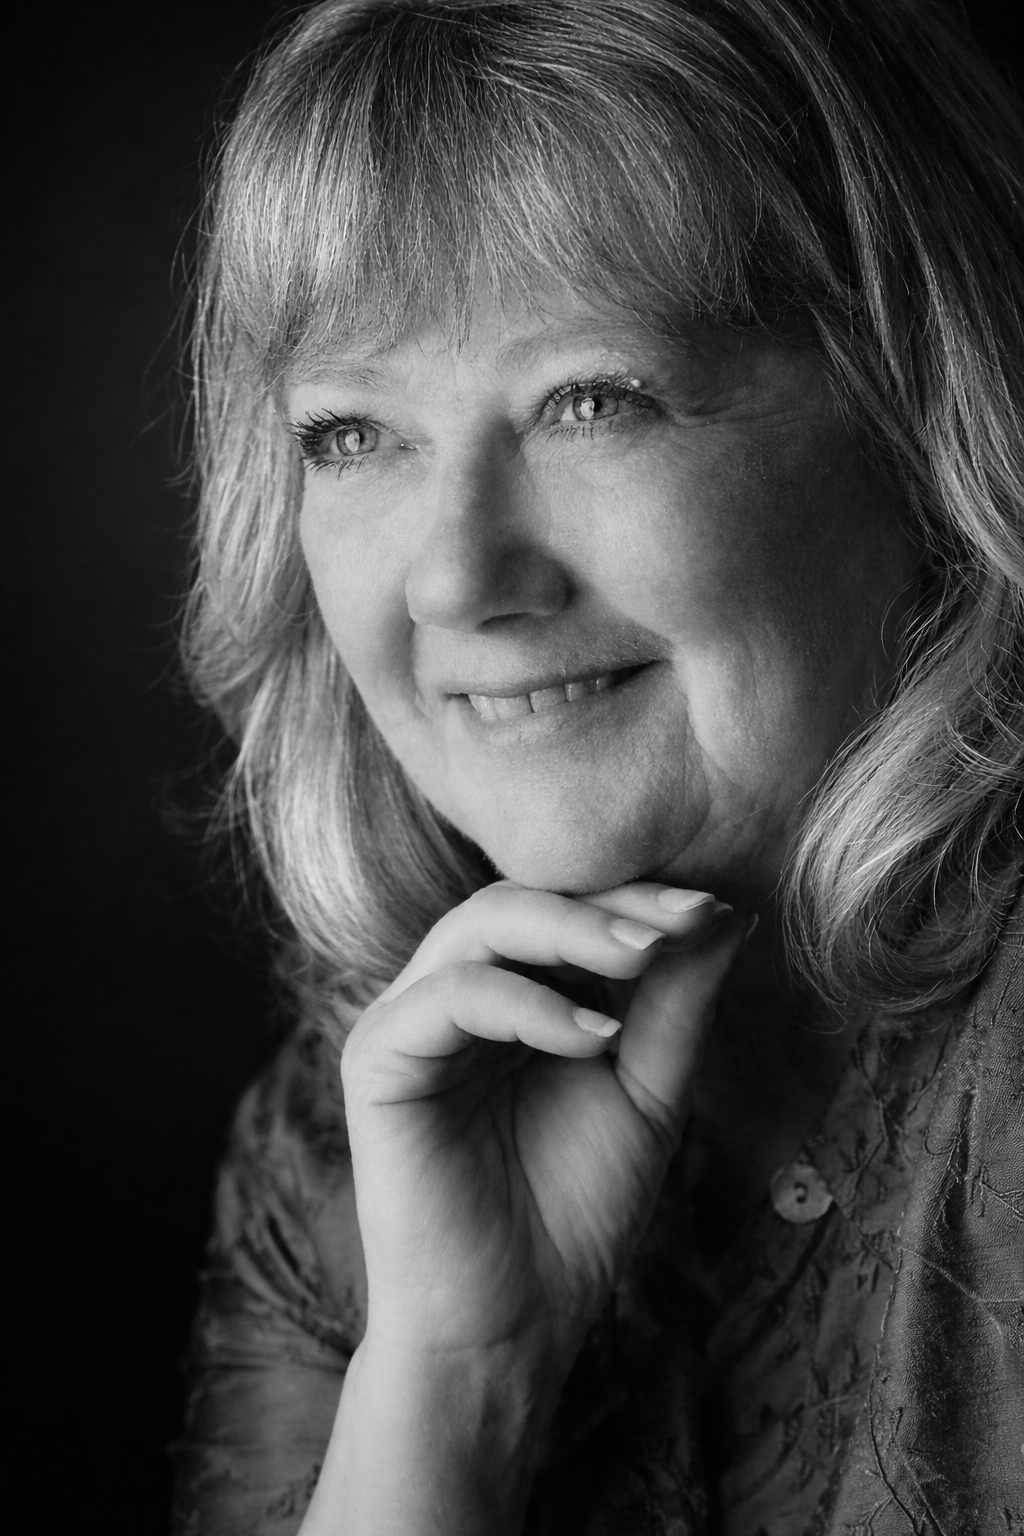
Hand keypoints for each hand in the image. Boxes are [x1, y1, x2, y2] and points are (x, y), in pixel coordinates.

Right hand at [341, 881, 751, 1374]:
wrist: (510, 1325)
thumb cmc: (572, 1214)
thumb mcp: (646, 1094)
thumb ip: (675, 1005)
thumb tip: (730, 915)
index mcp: (504, 995)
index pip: (562, 910)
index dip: (634, 899)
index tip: (714, 906)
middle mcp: (448, 994)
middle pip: (518, 899)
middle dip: (607, 904)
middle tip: (683, 918)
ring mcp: (407, 1021)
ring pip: (479, 927)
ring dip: (572, 932)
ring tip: (647, 959)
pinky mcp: (376, 1058)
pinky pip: (450, 996)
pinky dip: (527, 1003)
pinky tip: (595, 1037)